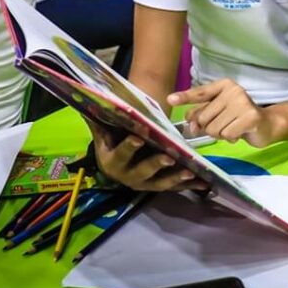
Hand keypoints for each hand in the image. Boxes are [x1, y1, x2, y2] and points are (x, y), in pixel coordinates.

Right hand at [88, 120, 205, 191]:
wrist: (117, 161)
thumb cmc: (112, 141)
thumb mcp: (103, 132)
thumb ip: (97, 120)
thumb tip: (83, 99)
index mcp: (111, 162)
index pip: (121, 153)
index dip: (129, 146)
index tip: (139, 137)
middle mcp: (128, 176)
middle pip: (142, 171)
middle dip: (156, 164)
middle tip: (169, 157)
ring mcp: (145, 184)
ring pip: (161, 183)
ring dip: (175, 178)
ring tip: (190, 172)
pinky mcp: (159, 186)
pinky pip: (175, 187)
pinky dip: (189, 185)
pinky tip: (204, 184)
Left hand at [169, 79, 286, 146]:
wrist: (267, 124)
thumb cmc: (239, 118)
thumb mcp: (219, 113)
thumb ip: (202, 115)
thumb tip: (190, 125)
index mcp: (224, 86)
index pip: (200, 93)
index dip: (184, 97)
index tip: (170, 100)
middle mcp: (233, 91)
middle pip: (204, 117)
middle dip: (209, 127)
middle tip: (223, 125)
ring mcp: (242, 102)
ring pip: (214, 128)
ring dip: (221, 134)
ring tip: (233, 128)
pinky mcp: (250, 117)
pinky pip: (227, 135)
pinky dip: (231, 138)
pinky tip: (240, 133)